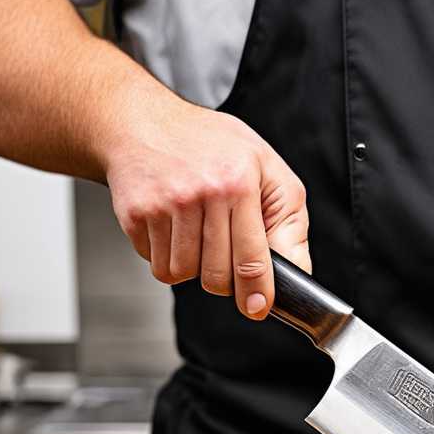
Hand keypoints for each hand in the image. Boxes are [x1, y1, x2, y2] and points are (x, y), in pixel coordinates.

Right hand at [102, 86, 310, 320]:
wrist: (146, 124)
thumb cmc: (211, 145)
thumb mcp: (266, 168)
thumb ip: (288, 220)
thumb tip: (297, 271)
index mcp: (239, 181)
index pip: (251, 258)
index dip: (256, 293)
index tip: (257, 308)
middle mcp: (202, 193)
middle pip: (215, 276)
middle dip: (221, 278)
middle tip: (221, 254)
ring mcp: (166, 205)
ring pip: (181, 275)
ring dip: (189, 266)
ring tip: (193, 231)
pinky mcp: (136, 216)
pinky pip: (155, 264)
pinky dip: (164, 255)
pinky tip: (169, 225)